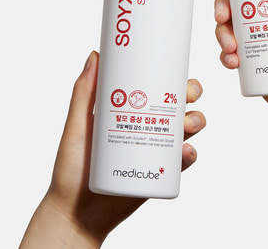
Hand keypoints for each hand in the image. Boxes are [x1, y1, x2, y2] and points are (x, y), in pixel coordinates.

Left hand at [21, 51, 204, 247]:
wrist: (74, 212)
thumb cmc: (72, 167)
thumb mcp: (77, 125)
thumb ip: (84, 92)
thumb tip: (95, 55)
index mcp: (133, 111)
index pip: (159, 88)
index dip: (175, 77)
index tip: (179, 70)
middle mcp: (148, 127)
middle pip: (179, 105)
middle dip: (190, 96)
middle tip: (186, 95)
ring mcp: (155, 151)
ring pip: (187, 130)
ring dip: (195, 122)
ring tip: (186, 125)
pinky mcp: (158, 174)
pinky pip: (182, 162)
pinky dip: (189, 155)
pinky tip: (185, 151)